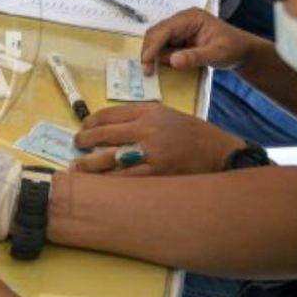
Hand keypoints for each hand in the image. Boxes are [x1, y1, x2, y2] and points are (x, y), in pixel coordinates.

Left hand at [74, 102, 245, 174]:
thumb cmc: (193, 134)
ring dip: (89, 164)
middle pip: (105, 134)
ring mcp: (151, 152)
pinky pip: (125, 179)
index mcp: (149, 111)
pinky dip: (109, 181)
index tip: (83, 128)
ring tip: (78, 168)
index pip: (109, 113)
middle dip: (85, 141)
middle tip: (76, 146)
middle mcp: (148, 129)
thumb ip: (141, 118)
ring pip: (109, 159)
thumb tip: (109, 128)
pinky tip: (99, 184)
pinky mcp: (157, 173)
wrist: (220, 153)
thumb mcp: (167, 116)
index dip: (91, 122)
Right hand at [140, 8, 263, 75]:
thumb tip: (172, 61)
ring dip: (153, 54)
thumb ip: (195, 57)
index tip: (146, 61)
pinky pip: (163, 47)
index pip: (166, 29)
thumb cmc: (234, 48)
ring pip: (157, 40)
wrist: (242, 52)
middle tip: (147, 70)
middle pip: (156, 32)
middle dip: (149, 50)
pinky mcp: (179, 39)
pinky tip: (159, 67)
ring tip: (152, 71)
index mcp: (191, 17)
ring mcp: (179, 29)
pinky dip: (159, 57)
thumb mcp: (217, 54)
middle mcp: (182, 20)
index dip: (153, 44)